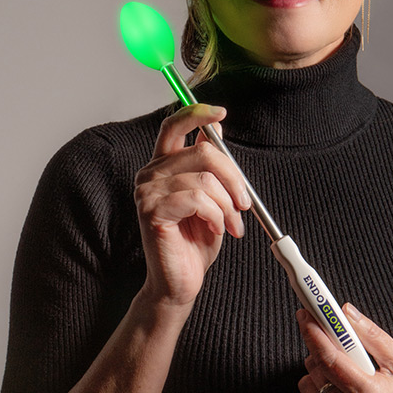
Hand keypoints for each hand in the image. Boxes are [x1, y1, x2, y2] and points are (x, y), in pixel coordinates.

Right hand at [133, 104, 250, 307]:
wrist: (181, 281)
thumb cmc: (196, 241)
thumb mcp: (212, 197)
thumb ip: (210, 165)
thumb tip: (215, 130)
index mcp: (164, 165)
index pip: (174, 126)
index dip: (197, 114)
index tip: (221, 112)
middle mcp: (151, 174)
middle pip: (203, 151)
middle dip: (234, 178)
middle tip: (245, 203)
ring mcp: (148, 192)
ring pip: (206, 179)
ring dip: (229, 205)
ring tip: (232, 224)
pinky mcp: (152, 211)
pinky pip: (198, 199)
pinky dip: (217, 215)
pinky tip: (216, 229)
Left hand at [296, 303, 392, 392]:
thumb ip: (371, 335)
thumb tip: (346, 313)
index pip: (329, 359)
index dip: (314, 333)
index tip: (306, 315)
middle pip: (315, 370)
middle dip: (320, 349)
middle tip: (334, 342)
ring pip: (307, 387)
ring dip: (317, 371)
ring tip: (342, 370)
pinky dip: (317, 391)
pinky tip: (337, 388)